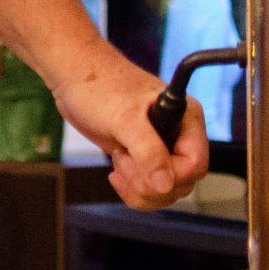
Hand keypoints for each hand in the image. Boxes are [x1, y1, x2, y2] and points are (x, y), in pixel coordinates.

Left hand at [52, 46, 207, 209]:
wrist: (73, 79)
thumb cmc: (98, 85)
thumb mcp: (124, 118)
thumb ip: (147, 150)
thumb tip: (166, 184)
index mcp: (186, 118)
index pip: (195, 164)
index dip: (171, 175)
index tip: (142, 165)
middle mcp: (179, 134)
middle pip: (182, 183)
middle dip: (149, 183)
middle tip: (123, 159)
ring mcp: (161, 146)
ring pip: (166, 190)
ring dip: (139, 187)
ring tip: (119, 160)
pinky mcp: (143, 156)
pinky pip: (150, 188)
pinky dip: (133, 189)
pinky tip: (116, 173)